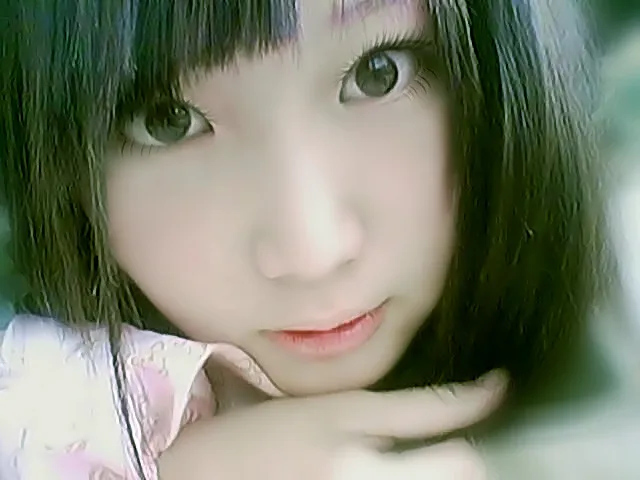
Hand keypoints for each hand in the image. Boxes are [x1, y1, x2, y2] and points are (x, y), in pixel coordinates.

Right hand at [158, 370, 506, 479]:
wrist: (190, 476)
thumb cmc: (249, 437)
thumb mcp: (312, 408)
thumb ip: (369, 406)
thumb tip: (422, 403)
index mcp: (348, 423)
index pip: (439, 410)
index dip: (480, 398)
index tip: (499, 387)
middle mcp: (360, 468)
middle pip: (461, 466)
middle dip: (469, 454)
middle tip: (458, 446)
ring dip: (446, 473)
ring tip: (432, 463)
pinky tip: (402, 476)